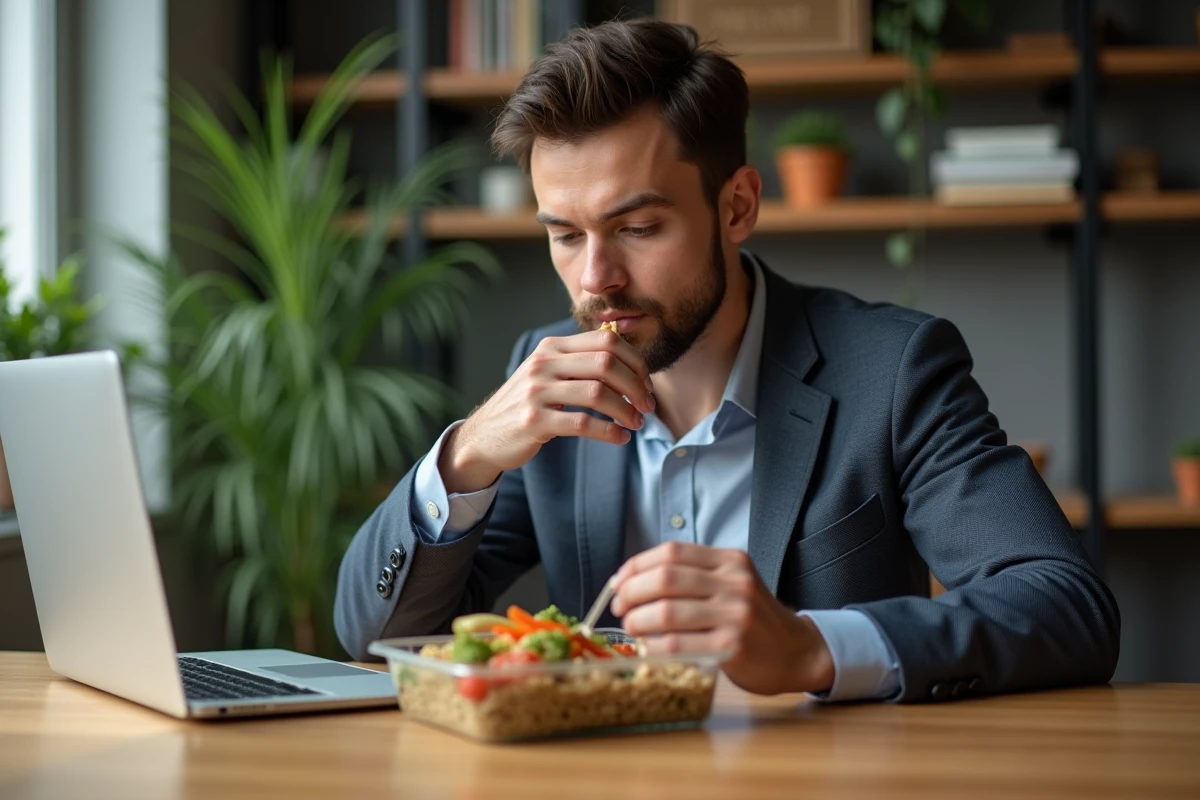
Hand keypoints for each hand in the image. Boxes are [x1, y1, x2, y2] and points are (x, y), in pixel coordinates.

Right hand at [439, 329, 655, 493]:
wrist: (484, 434)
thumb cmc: (527, 404)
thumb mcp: (548, 373)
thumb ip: (579, 362)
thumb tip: (627, 358)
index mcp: (552, 347)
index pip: (606, 340)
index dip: (635, 360)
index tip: (646, 382)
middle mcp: (544, 364)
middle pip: (606, 363)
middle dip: (636, 386)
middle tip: (648, 406)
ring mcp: (536, 392)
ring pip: (597, 393)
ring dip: (625, 410)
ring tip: (636, 423)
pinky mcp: (534, 421)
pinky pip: (582, 423)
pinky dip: (609, 432)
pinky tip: (620, 438)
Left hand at [611, 542, 834, 694]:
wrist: (797, 652)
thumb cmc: (754, 620)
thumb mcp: (732, 584)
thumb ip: (694, 577)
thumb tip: (631, 581)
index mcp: (730, 561)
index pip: (672, 552)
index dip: (637, 565)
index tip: (618, 582)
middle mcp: (734, 583)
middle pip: (665, 578)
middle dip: (631, 592)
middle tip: (619, 608)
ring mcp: (735, 615)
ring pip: (667, 611)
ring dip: (637, 620)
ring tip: (631, 628)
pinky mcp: (732, 647)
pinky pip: (679, 644)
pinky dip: (654, 646)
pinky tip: (649, 648)